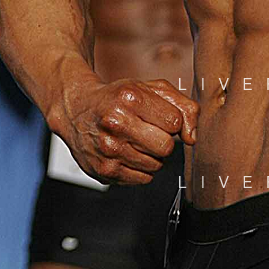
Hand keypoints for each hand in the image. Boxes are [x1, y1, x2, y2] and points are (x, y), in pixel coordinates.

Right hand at [61, 77, 199, 184]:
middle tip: (149, 130)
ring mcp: (108, 149)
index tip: (158, 116)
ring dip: (152, 155)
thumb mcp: (153, 89)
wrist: (77, 110)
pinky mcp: (104, 171)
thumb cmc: (119, 98)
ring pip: (156, 165)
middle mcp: (115, 123)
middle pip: (166, 147)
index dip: (172, 120)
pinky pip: (143, 179)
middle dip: (164, 140)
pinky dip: (141, 168)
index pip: (175, 122)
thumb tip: (191, 137)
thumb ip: (184, 106)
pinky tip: (127, 152)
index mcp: (130, 98)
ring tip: (135, 140)